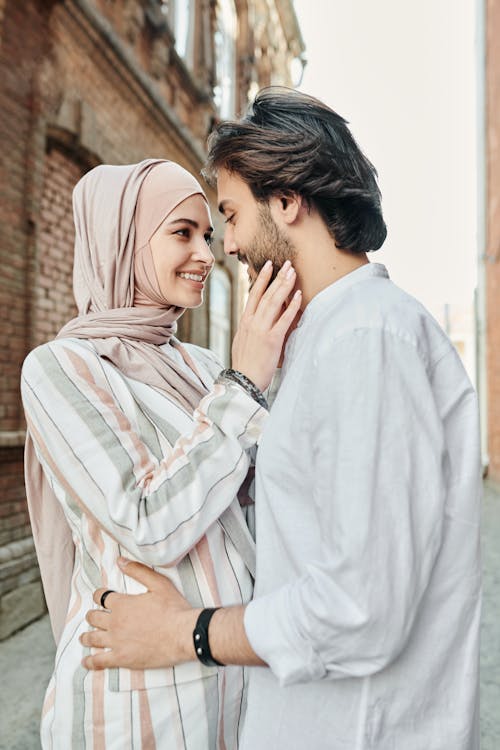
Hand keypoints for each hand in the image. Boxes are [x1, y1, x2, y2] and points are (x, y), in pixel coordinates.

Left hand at [80, 558, 199, 669]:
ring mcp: (116, 641)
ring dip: (86, 637)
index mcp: (122, 604)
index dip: (98, 596)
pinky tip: (86, 661)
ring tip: (84, 638)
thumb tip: (120, 561)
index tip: (99, 597)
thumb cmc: (173, 608)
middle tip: (92, 617)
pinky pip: (99, 661)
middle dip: (92, 615)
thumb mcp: (159, 583)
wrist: (183, 634)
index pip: (102, 597)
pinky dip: (90, 661)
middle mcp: (115, 622)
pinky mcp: (122, 658)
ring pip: (93, 638)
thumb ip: (138, 571)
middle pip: (94, 618)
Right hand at [231, 260, 301, 391]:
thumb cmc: (245, 365)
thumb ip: (250, 328)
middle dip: (276, 277)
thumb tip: (256, 320)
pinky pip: (284, 319)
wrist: (242, 381)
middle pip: (265, 294)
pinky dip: (291, 306)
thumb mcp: (243, 341)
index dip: (261, 279)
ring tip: (292, 273)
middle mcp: (252, 322)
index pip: (253, 295)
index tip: (268, 266)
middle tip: (286, 263)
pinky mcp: (272, 340)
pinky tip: (298, 296)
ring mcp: (261, 330)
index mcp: (245, 322)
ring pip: (273, 302)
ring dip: (284, 286)